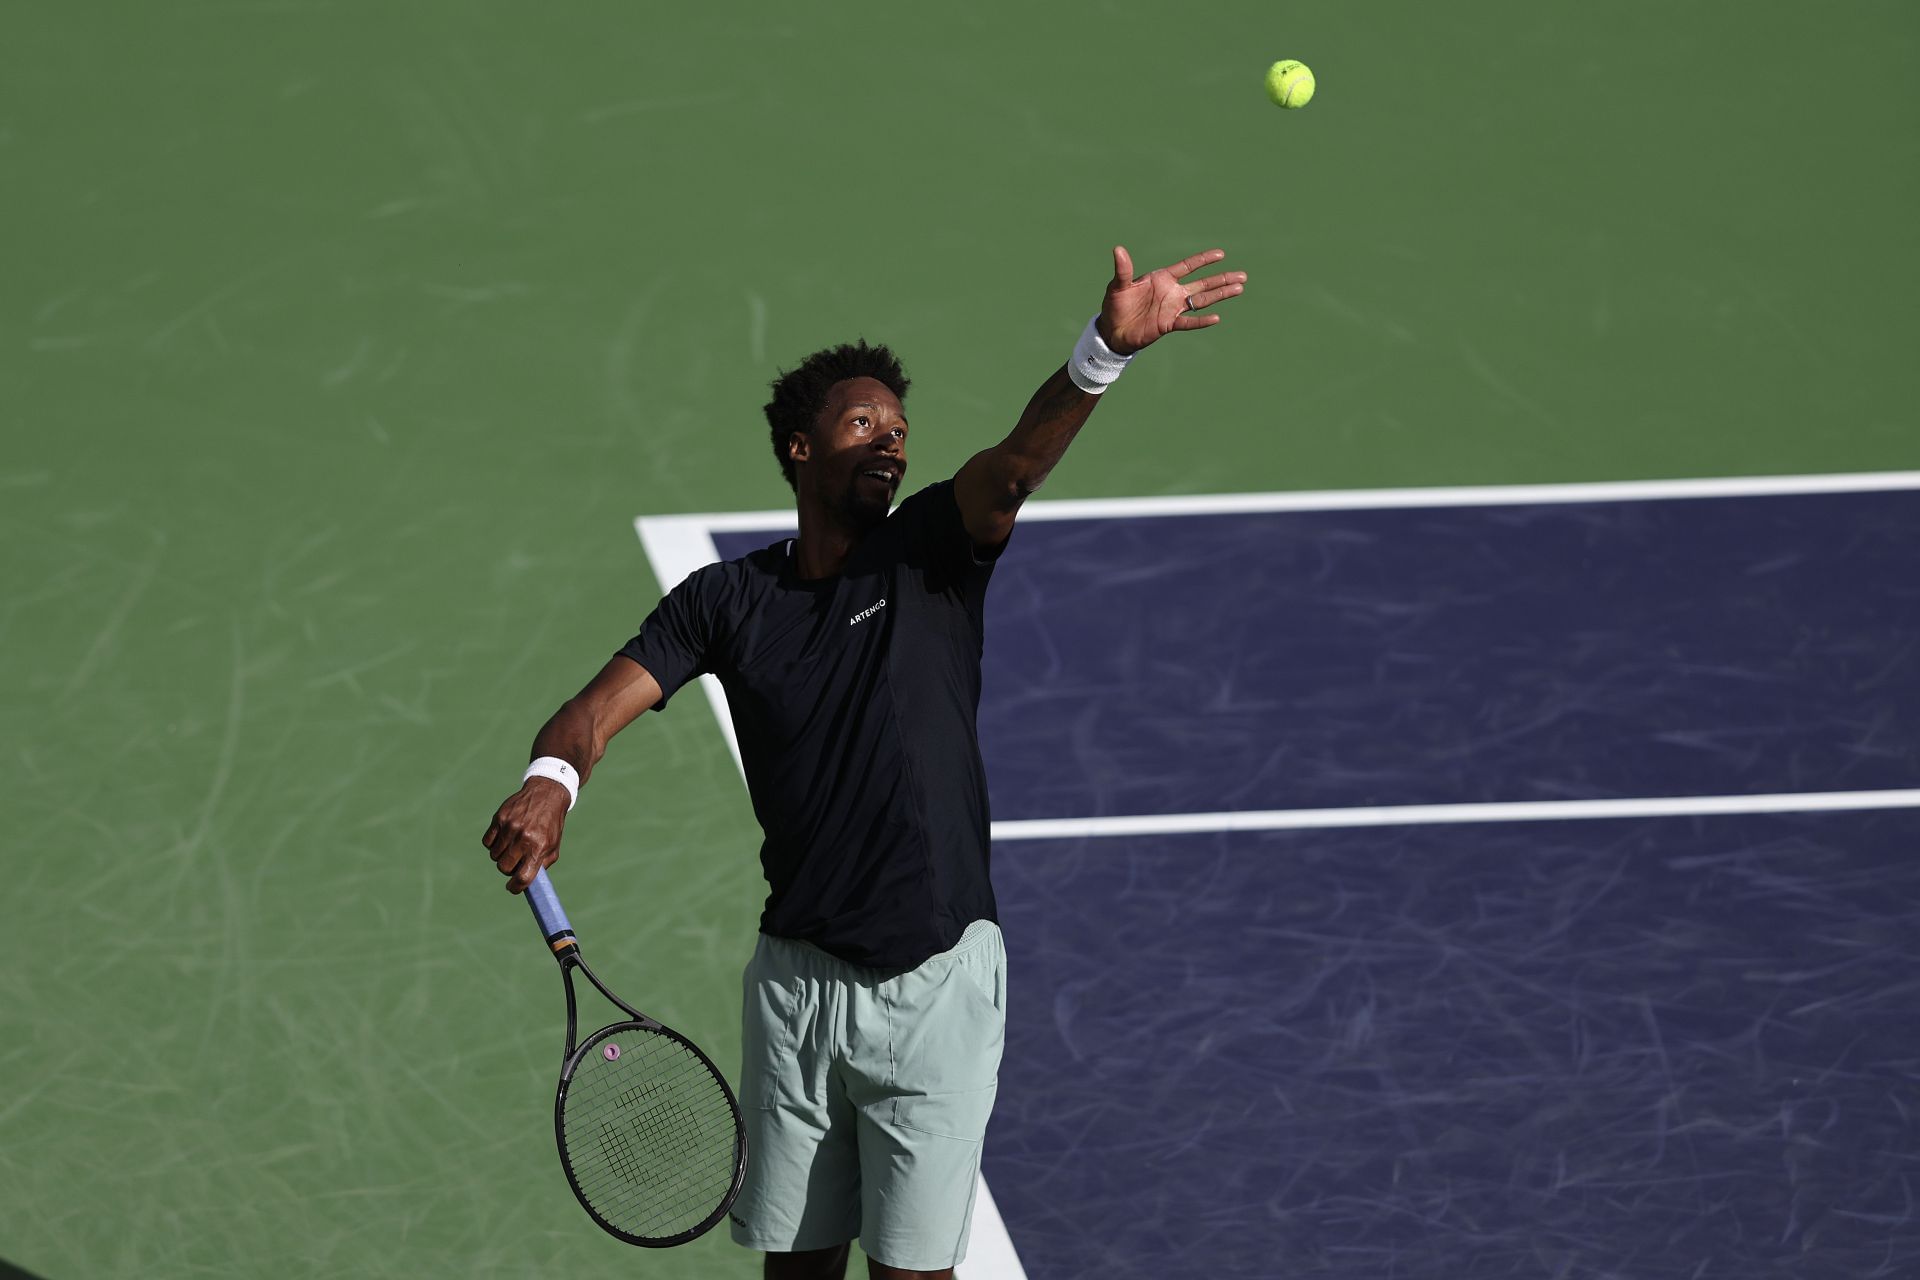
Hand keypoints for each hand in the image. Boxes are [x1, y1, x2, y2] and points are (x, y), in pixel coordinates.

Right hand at [482, 780, 570, 892]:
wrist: (546, 794)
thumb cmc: (550, 825)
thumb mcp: (553, 846)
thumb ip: (540, 865)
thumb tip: (526, 884)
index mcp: (539, 847)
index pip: (523, 877)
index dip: (516, 887)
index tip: (513, 887)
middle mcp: (524, 838)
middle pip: (504, 868)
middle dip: (508, 869)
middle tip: (514, 861)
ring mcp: (510, 827)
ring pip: (494, 856)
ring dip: (501, 855)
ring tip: (512, 845)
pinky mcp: (499, 818)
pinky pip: (487, 842)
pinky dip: (493, 843)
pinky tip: (504, 837)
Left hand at [1097, 246, 1246, 355]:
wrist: (1113, 331)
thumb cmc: (1115, 305)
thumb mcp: (1118, 286)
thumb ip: (1123, 269)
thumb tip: (1118, 249)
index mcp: (1162, 279)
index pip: (1187, 266)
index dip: (1203, 260)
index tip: (1221, 254)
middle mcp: (1172, 292)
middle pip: (1202, 284)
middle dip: (1221, 279)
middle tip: (1242, 276)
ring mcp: (1172, 309)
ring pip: (1201, 300)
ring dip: (1219, 295)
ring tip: (1239, 289)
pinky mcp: (1168, 325)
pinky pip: (1188, 322)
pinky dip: (1201, 321)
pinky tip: (1216, 318)